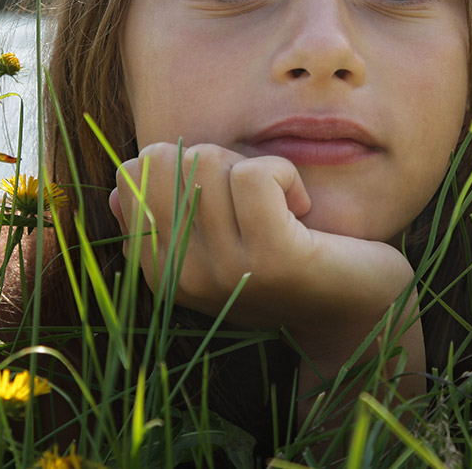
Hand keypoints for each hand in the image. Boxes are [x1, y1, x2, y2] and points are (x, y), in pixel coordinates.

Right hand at [110, 142, 416, 347]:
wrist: (354, 313)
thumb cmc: (286, 266)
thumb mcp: (217, 246)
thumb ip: (167, 221)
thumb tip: (117, 190)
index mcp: (159, 270)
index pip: (131, 175)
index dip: (181, 161)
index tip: (221, 193)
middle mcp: (181, 275)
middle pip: (167, 159)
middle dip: (216, 158)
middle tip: (256, 197)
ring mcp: (224, 268)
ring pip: (209, 161)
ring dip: (254, 167)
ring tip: (280, 207)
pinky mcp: (273, 257)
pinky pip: (256, 175)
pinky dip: (284, 173)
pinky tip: (301, 207)